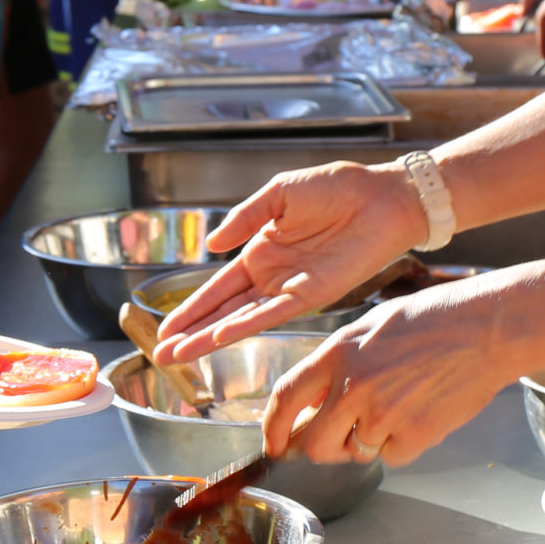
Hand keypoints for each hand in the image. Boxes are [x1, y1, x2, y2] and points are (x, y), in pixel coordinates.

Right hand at [154, 161, 426, 361]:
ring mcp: (290, 288)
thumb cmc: (337, 188)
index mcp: (261, 251)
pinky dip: (245, 325)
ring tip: (179, 355)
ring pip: (240, 319)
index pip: (217, 287)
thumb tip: (212, 243)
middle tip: (160, 355)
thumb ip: (245, 216)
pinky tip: (219, 336)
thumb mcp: (280, 193)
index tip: (164, 329)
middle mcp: (272, 276)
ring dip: (209, 337)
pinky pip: (272, 313)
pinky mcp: (313, 294)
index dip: (190, 308)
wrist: (383, 197)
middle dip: (191, 333)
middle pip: (222, 310)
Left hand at [262, 278, 513, 465]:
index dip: (273, 429)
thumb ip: (336, 364)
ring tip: (399, 406)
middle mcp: (353, 386)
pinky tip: (421, 412)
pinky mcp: (414, 436)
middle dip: (323, 448)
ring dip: (369, 442)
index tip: (274, 445)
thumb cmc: (434, 320)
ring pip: (356, 452)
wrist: (487, 328)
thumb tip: (310, 405)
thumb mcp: (371, 327)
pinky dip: (403, 445)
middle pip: (315, 444)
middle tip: (341, 438)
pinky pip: (392, 457)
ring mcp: (383, 414)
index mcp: (337, 352)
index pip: (285, 399)